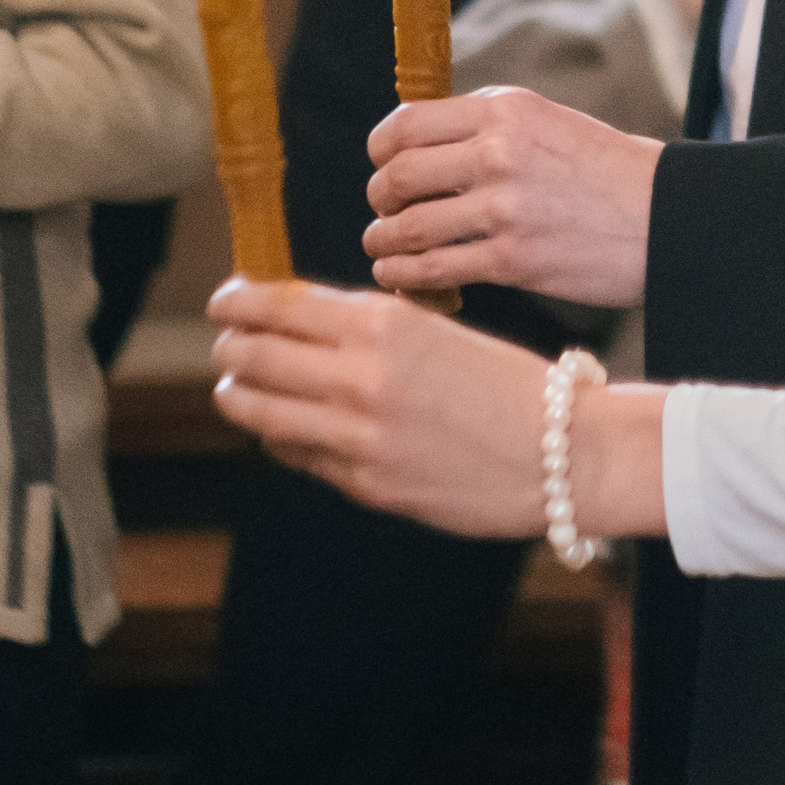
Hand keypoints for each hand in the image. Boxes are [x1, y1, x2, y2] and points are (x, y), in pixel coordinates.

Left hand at [211, 275, 669, 540]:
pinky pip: (297, 453)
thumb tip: (293, 324)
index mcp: (383, 322)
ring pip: (259, 410)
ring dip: (236, 394)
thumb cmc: (503, 382)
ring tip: (232, 387)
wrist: (560, 451)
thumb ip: (365, 328)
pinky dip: (279, 436)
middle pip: (255, 356)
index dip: (239, 302)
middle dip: (230, 347)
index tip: (223, 300)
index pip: (279, 306)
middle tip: (225, 344)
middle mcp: (361, 375)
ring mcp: (358, 435)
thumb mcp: (433, 330)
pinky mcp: (365, 484)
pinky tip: (281, 428)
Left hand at [365, 87, 660, 307]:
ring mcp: (505, 208)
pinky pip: (434, 269)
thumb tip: (419, 146)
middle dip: (380, 198)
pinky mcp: (513, 260)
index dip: (382, 149)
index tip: (382, 166)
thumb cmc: (607, 173)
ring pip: (409, 226)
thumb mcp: (548, 124)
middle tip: (384, 212)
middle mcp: (499, 152)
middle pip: (398, 175)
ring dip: (384, 241)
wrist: (667, 218)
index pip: (408, 123)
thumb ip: (488, 128)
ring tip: (383, 247)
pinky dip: (405, 277)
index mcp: (506, 110)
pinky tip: (401, 278)